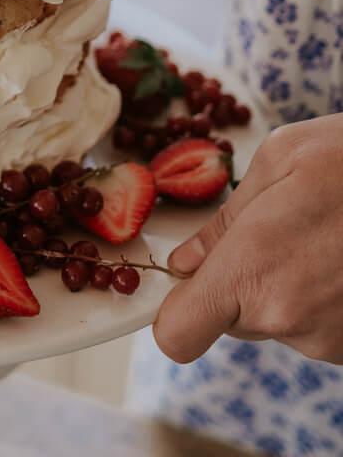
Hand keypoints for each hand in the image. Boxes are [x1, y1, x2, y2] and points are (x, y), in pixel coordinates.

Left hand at [154, 114, 342, 364]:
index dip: (175, 315)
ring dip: (286, 286)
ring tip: (323, 238)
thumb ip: (223, 220)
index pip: (179, 334)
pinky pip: (319, 327)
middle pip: (230, 320)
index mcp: (253, 271)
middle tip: (272, 232)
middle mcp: (290, 319)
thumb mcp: (278, 162)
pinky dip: (324, 298)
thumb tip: (187, 260)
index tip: (184, 285)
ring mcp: (332, 341)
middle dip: (237, 282)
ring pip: (279, 320)